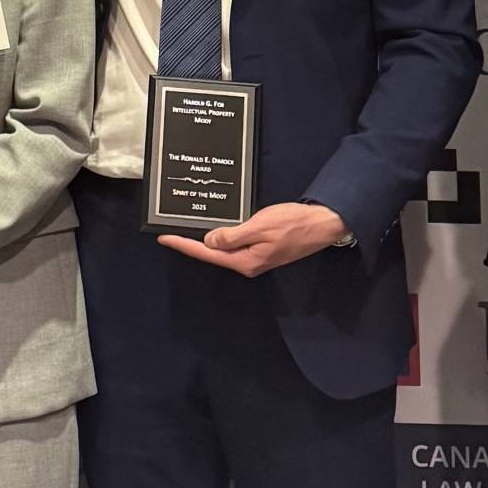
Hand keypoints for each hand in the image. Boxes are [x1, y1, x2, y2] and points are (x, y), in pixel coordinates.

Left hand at [158, 202, 347, 276]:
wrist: (324, 224)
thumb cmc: (294, 223)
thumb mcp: (260, 226)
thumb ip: (232, 235)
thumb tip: (209, 241)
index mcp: (245, 261)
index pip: (206, 253)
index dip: (184, 244)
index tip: (164, 238)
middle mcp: (248, 264)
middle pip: (213, 254)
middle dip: (192, 243)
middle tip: (170, 231)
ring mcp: (255, 258)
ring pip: (224, 249)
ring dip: (207, 240)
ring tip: (187, 229)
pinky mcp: (262, 250)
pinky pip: (236, 245)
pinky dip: (223, 236)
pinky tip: (215, 229)